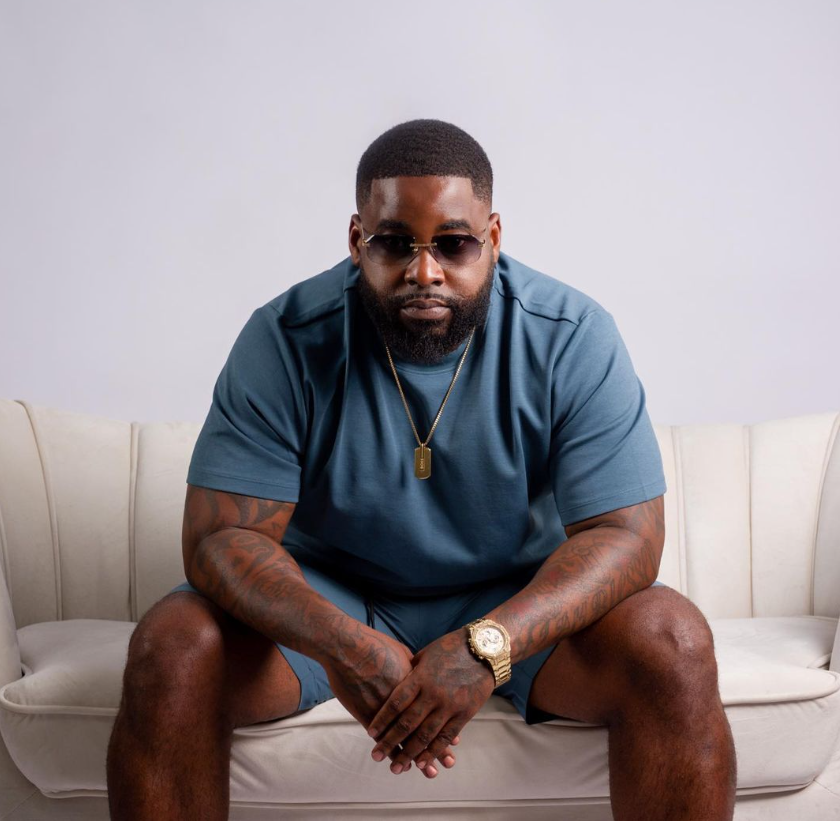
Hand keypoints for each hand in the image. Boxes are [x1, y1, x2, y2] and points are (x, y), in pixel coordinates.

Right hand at [319, 625, 457, 777]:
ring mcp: (387, 709)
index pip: (435, 711)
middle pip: (424, 728)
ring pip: (404, 738)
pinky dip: (389, 750)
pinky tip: (394, 760)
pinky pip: (383, 737)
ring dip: (413, 756)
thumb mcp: (401, 652)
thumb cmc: (373, 644)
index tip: (455, 741)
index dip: (445, 727)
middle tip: (446, 764)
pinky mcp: (367, 714)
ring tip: (427, 771)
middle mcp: (406, 699)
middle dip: (435, 749)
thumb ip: (413, 667)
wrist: (347, 645)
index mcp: (417, 683)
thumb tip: (421, 672)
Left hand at [366, 629, 495, 777]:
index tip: (371, 733)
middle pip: (407, 723)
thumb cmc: (450, 647)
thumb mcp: (425, 655)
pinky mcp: (465, 713)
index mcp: (421, 676)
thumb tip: (394, 685)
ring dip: (409, 753)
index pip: (396, 702)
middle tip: (376, 756)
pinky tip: (421, 763)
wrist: (484, 648)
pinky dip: (433, 751)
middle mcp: (433, 693)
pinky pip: (446, 736)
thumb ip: (410, 672)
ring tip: (396, 767)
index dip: (382, 719)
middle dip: (389, 741)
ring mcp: (450, 705)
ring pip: (425, 735)